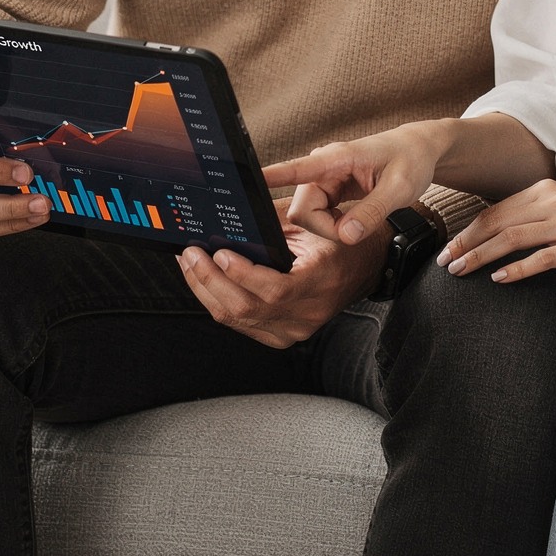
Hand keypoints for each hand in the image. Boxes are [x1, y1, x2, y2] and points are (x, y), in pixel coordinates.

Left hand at [177, 212, 389, 349]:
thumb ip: (273, 224)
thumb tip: (228, 220)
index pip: (275, 290)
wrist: (364, 267)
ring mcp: (295, 330)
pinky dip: (219, 303)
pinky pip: (243, 325)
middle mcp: (309, 313)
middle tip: (191, 255)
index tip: (219, 253)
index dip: (242, 274)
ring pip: (239, 320)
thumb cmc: (337, 239)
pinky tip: (206, 283)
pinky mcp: (283, 336)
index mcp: (321, 281)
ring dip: (207, 291)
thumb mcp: (312, 223)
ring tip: (191, 265)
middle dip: (210, 281)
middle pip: (248, 309)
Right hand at [264, 121, 459, 245]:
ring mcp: (321, 180)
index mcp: (335, 159)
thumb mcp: (400, 190)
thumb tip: (346, 237)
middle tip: (358, 227)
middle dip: (327, 228)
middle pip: (302, 211)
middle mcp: (321, 168)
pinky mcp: (324, 190)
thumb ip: (372, 213)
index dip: (268, 178)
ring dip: (331, 228)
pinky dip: (333, 225)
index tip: (241, 178)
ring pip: (308, 217)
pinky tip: (351, 219)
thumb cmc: (410, 161)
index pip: (293, 169)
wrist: (417, 151)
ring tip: (360, 219)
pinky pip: (317, 217)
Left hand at [442, 182, 555, 283]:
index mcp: (546, 191)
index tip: (450, 247)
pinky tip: (499, 279)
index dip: (469, 229)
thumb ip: (538, 214)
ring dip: (481, 256)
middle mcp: (554, 203)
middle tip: (445, 262)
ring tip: (461, 271)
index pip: (496, 210)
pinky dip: (516, 269)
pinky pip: (541, 258)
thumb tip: (502, 231)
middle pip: (497, 222)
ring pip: (512, 238)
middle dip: (466, 243)